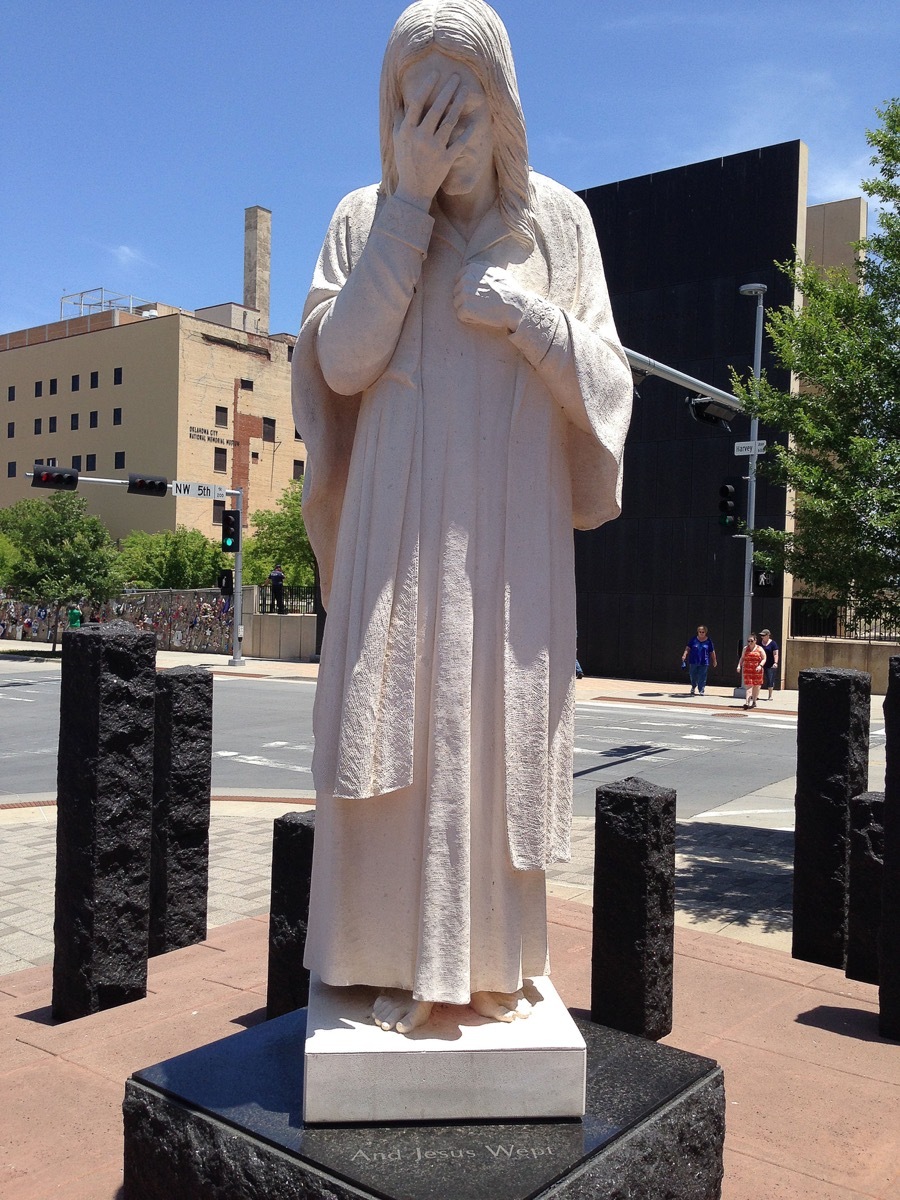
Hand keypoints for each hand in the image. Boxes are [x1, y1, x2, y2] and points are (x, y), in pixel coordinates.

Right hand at [393, 73, 471, 210]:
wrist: (413, 191)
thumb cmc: (405, 163)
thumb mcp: (397, 141)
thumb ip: (399, 120)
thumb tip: (402, 101)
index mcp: (407, 130)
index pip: (418, 103)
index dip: (427, 86)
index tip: (436, 74)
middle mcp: (421, 137)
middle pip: (436, 108)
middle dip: (447, 90)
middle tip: (455, 76)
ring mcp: (434, 148)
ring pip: (449, 121)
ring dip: (458, 103)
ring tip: (464, 90)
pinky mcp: (446, 160)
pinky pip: (459, 142)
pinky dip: (467, 131)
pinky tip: (475, 120)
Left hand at [454, 264, 527, 331]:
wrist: (515, 306)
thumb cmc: (509, 290)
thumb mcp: (497, 271)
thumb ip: (482, 267)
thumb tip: (473, 265)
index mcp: (471, 269)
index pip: (458, 279)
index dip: (467, 289)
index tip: (477, 294)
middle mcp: (466, 279)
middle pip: (457, 292)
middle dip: (466, 299)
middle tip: (482, 303)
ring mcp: (464, 294)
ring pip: (458, 304)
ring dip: (468, 309)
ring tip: (482, 310)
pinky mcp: (466, 308)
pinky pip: (460, 315)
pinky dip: (469, 319)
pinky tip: (481, 316)